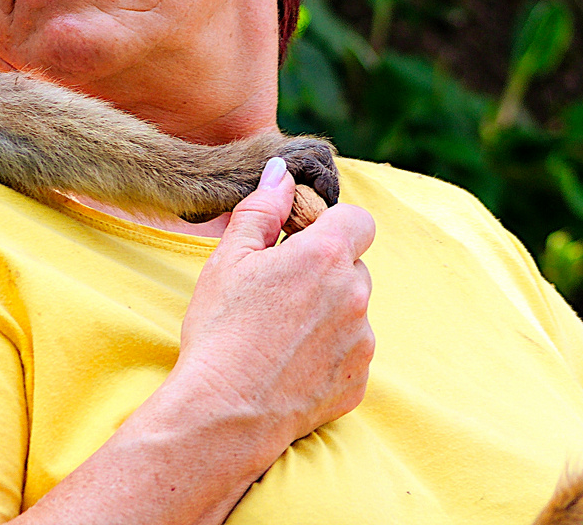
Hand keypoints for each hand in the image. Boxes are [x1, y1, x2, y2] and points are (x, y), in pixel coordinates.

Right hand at [172, 156, 375, 460]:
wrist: (225, 410)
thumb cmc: (221, 328)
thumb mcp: (229, 258)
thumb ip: (262, 209)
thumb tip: (281, 173)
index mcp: (325, 257)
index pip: (359, 220)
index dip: (332, 224)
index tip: (300, 239)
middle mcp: (355, 296)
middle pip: (353, 266)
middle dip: (323, 270)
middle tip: (277, 288)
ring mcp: (361, 342)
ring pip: (352, 310)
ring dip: (326, 311)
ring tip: (277, 331)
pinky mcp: (358, 382)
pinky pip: (350, 352)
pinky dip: (327, 351)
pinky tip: (287, 361)